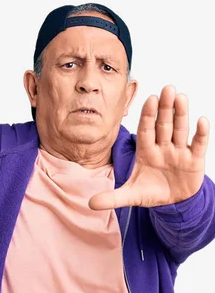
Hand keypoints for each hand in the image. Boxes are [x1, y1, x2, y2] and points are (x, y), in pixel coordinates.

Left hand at [89, 85, 209, 209]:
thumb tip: (90, 204)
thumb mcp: (130, 196)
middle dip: (165, 108)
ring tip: (181, 97)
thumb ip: (112, 198)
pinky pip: (198, 145)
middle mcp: (163, 148)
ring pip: (180, 130)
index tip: (150, 99)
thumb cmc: (151, 192)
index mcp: (146, 152)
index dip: (148, 116)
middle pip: (164, 125)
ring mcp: (179, 153)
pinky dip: (201, 134)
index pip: (146, 130)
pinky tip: (202, 120)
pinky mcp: (194, 161)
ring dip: (181, 114)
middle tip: (167, 88)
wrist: (172, 204)